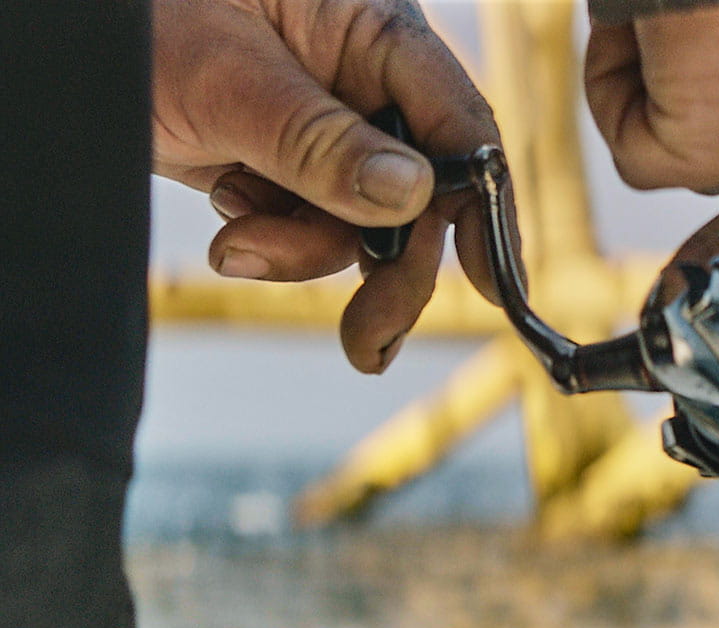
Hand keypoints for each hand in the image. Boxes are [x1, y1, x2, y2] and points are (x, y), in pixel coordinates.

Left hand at [152, 0, 506, 372]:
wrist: (56, 35)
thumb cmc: (138, 15)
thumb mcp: (228, 79)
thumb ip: (321, 141)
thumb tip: (412, 197)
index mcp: (375, 32)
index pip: (460, 126)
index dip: (485, 207)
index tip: (498, 288)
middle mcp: (363, 79)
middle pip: (418, 194)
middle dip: (391, 270)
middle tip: (368, 341)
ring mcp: (326, 122)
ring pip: (360, 221)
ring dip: (304, 253)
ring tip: (235, 248)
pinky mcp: (288, 157)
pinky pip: (311, 222)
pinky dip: (273, 238)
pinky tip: (229, 215)